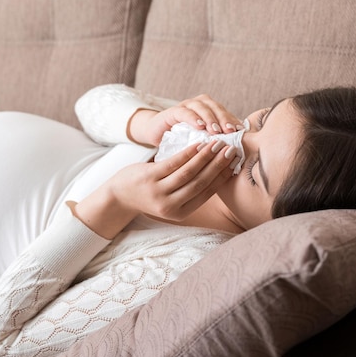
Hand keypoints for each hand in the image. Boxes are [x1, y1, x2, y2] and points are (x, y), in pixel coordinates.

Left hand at [72, 140, 236, 238]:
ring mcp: (159, 192)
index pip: (206, 193)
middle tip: (231, 150)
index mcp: (180, 213)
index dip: (222, 177)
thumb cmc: (151, 194)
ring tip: (218, 144)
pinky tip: (198, 144)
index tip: (235, 163)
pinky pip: (173, 164)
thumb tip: (220, 172)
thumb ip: (191, 189)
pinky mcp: (149, 178)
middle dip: (218, 165)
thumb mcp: (172, 198)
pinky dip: (188, 153)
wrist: (120, 195)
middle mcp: (170, 206)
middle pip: (200, 182)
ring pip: (188, 172)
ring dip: (206, 157)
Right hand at [128, 94, 242, 146]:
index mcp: (210, 112)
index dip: (234, 122)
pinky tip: (199, 126)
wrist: (156, 135)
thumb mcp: (201, 143)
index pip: (225, 114)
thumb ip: (215, 143)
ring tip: (216, 131)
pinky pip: (184, 112)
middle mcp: (199, 105)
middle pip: (216, 108)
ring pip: (202, 107)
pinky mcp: (171, 111)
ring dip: (210, 118)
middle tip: (231, 132)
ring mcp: (185, 107)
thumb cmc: (181, 142)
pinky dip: (193, 118)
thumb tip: (237, 154)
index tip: (242, 135)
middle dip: (225, 119)